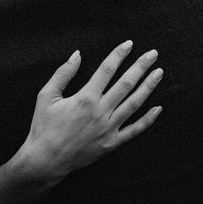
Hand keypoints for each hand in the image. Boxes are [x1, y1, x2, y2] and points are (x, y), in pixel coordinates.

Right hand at [20, 40, 162, 179]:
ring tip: (159, 73)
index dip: (119, 55)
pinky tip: (158, 108)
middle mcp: (101, 111)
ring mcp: (109, 128)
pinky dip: (148, 119)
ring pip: (134, 104)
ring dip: (148, 87)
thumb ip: (63, 74)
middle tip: (153, 54)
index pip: (107, 70)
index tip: (129, 44)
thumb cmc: (43, 126)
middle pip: (126, 84)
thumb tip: (77, 54)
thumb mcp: (46, 96)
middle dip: (141, 66)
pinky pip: (135, 130)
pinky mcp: (112, 143)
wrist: (46, 159)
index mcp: (85, 98)